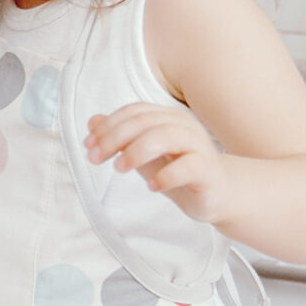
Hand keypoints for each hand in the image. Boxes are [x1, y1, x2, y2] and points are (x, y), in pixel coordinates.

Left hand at [85, 103, 230, 223]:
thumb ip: (120, 137)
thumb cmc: (178, 170)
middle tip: (95, 158)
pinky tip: (152, 186)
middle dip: (115, 138)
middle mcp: (184, 126)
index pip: (134, 112)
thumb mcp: (143, 154)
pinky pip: (189, 167)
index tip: (88, 146)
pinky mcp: (208, 170)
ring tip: (120, 168)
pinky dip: (167, 175)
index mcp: (167, 117)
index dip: (108, 126)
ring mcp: (198, 146)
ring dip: (137, 151)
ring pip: (167, 136)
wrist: (216, 193)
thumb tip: (92, 121)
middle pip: (146, 122)